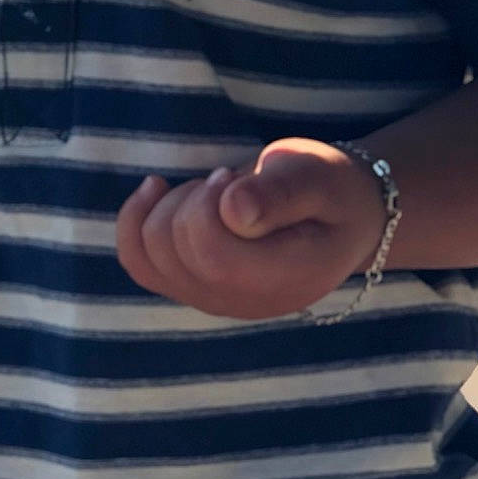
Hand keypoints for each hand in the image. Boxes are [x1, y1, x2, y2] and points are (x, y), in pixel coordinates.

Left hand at [115, 137, 387, 319]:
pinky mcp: (194, 289)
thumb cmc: (332, 190)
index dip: (204, 206)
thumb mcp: (319, 176)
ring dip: (166, 208)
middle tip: (227, 179)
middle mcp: (245, 302)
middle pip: (173, 252)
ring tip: (210, 191)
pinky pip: (140, 264)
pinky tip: (156, 191)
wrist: (341, 218)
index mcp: (284, 279)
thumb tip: (232, 211)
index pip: (211, 255)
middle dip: (187, 200)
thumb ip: (280, 193)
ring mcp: (215, 301)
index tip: (229, 176)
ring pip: (147, 256)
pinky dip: (136, 221)